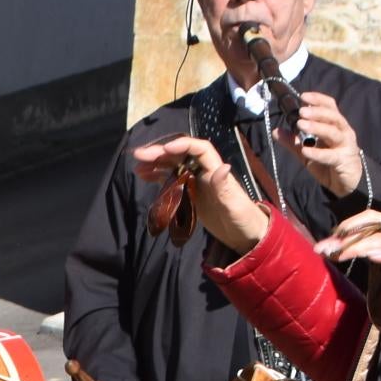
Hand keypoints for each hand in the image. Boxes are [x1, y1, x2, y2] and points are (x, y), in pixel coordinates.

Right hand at [130, 137, 271, 252]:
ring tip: (137, 164)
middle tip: (139, 155)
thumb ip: (225, 188)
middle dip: (160, 153)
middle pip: (180, 155)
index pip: (199, 149)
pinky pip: (170, 180)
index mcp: (215, 170)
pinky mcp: (189, 193)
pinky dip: (157, 176)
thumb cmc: (243, 218)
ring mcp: (195, 182)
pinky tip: (144, 175)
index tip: (165, 149)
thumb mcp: (235, 205)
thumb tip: (223, 166)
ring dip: (155, 163)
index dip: (182, 145)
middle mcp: (204, 172)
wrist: (244, 235)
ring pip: (172, 166)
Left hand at [290, 91, 362, 198]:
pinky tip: (305, 150)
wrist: (346, 184)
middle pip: (333, 117)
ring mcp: (345, 145)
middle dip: (317, 112)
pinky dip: (317, 152)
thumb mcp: (307, 152)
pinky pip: (330, 155)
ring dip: (317, 127)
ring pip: (334, 133)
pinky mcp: (344, 161)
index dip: (318, 99)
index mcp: (335, 125)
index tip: (303, 96)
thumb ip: (293, 142)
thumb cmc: (329, 164)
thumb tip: (276, 131)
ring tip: (301, 124)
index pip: (330, 107)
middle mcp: (343, 132)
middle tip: (301, 111)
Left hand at [319, 211, 380, 309]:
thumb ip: (380, 259)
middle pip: (371, 226)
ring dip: (359, 245)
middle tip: (322, 250)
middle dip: (344, 237)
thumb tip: (355, 259)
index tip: (328, 243)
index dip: (346, 227)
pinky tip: (372, 256)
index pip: (369, 219)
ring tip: (339, 253)